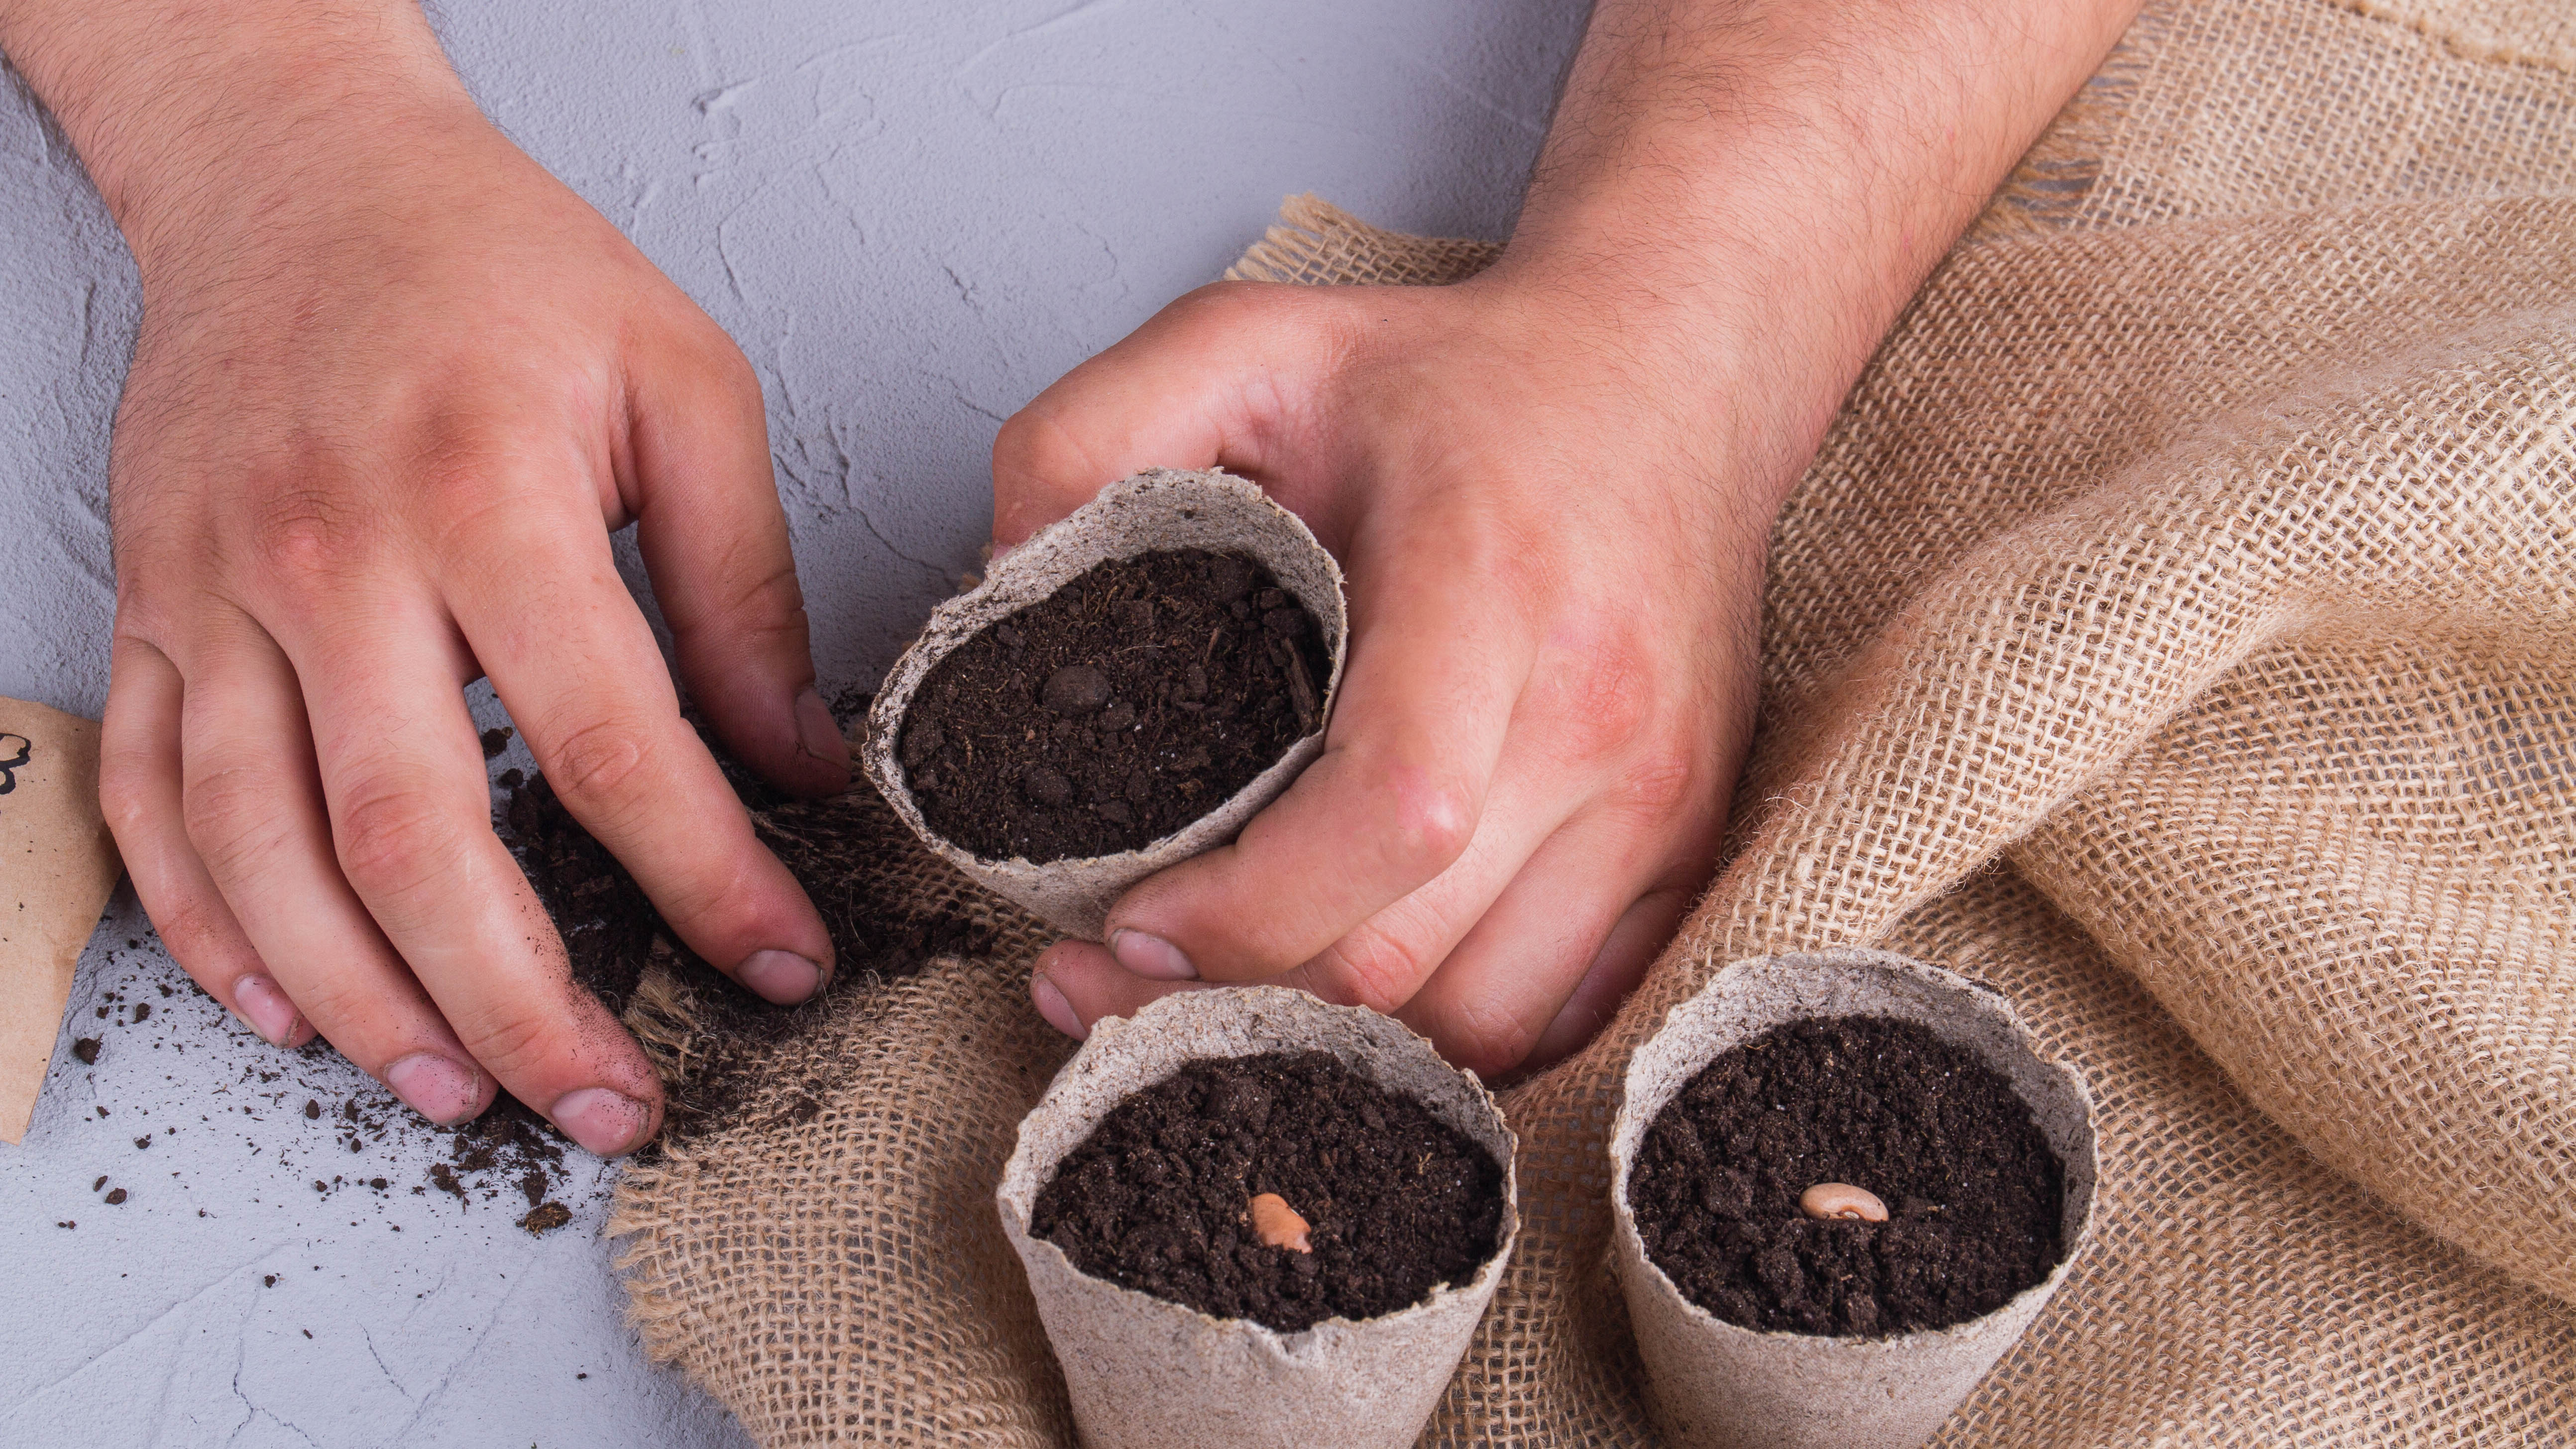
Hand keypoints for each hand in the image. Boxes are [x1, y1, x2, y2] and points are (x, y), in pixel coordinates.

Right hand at [24, 16, 845, 1152]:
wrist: (298, 173)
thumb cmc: (497, 266)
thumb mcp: (683, 382)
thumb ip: (743, 585)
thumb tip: (799, 758)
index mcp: (487, 495)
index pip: (612, 744)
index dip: (706, 880)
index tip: (781, 960)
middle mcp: (333, 558)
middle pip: (415, 841)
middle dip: (523, 1003)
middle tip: (614, 1102)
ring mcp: (217, 594)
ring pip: (264, 854)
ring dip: (363, 1004)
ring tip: (463, 1092)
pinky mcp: (155, 612)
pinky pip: (154, 805)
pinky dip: (213, 928)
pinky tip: (292, 1005)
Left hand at [996, 275, 1775, 1075]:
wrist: (1671, 376)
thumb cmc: (1456, 383)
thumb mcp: (1247, 345)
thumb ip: (1086, 437)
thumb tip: (997, 598)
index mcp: (1493, 585)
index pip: (1390, 814)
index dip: (1241, 912)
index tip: (1124, 921)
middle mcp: (1601, 711)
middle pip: (1406, 950)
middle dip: (1234, 995)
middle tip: (1108, 974)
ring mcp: (1657, 797)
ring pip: (1477, 1019)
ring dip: (1331, 1034)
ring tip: (1219, 988)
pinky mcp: (1681, 848)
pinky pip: (1556, 1018)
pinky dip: (1441, 1037)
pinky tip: (1345, 990)